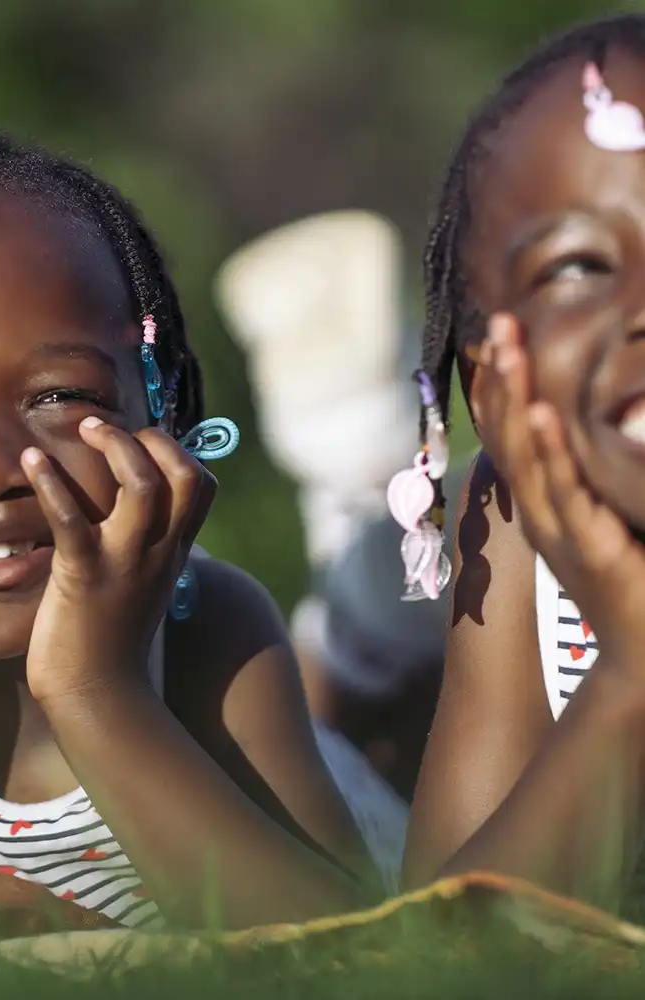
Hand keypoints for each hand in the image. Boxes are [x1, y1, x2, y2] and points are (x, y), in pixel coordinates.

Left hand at [21, 418, 215, 702]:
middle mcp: (158, 550)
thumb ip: (153, 548)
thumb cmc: (116, 637)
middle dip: (152, 438)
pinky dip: (51, 482)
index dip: (178, 450)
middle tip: (109, 429)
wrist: (99, 693)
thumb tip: (144, 517)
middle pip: (184, 475)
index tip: (142, 443)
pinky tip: (32, 459)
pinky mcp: (84, 574)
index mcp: (173, 549)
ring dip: (113, 445)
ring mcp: (125, 561)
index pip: (202, 484)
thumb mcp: (149, 584)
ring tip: (84, 428)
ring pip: (141, 486)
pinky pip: (71, 519)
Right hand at [474, 313, 644, 670]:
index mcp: (542, 502)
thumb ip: (589, 477)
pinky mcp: (587, 548)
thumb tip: (599, 421)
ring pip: (525, 456)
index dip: (498, 388)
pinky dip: (552, 451)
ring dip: (515, 400)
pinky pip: (565, 492)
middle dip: (501, 378)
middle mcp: (539, 512)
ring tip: (509, 350)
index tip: (496, 338)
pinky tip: (545, 414)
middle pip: (507, 436)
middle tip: (497, 323)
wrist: (641, 653)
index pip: (508, 435)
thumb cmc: (630, 581)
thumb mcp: (603, 517)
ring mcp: (557, 530)